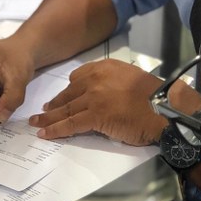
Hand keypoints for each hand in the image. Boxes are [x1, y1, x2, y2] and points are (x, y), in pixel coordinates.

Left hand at [29, 60, 167, 144]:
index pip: (77, 77)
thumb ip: (113, 84)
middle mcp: (96, 78)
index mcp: (105, 67)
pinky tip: (45, 133)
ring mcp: (94, 96)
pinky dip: (56, 129)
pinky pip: (71, 123)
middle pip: (68, 94)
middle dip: (54, 104)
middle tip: (43, 111)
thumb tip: (103, 97)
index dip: (68, 91)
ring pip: (66, 109)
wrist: (164, 107)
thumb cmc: (154, 97)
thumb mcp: (131, 79)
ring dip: (48, 118)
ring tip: (36, 123)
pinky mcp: (95, 115)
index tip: (61, 98)